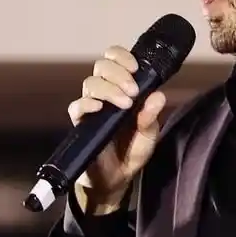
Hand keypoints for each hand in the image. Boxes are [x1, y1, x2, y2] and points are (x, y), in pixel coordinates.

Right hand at [67, 46, 166, 213]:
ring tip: (125, 105)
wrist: (115, 179)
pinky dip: (87, 103)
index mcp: (122, 89)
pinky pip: (77, 106)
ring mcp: (91, 108)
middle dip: (118, 73)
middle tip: (133, 91)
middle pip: (101, 66)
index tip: (135, 68)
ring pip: (91, 83)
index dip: (123, 57)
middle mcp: (104, 94)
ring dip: (109, 89)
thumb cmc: (131, 152)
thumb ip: (151, 117)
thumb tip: (158, 96)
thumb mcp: (149, 136)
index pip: (115, 59)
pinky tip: (100, 108)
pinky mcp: (80, 123)